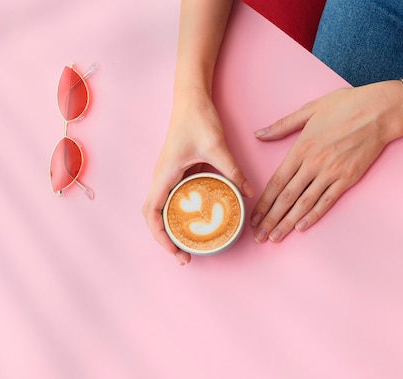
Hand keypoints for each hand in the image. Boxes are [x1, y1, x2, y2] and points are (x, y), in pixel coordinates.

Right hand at [142, 89, 253, 264]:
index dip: (160, 236)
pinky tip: (197, 224)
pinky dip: (180, 216)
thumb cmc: (197, 118)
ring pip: (162, 210)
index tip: (175, 251)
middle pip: (154, 217)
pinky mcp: (176, 172)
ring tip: (190, 247)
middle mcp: (161, 178)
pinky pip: (174, 200)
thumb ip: (232, 169)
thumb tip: (250, 192)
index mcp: (164, 175)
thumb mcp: (217, 146)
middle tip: (185, 257)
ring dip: (171, 230)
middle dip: (166, 240)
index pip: (152, 213)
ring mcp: (168, 176)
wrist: (191, 97)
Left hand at [251, 81, 402, 242]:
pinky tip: (301, 227)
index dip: (263, 202)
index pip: (276, 182)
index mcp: (301, 148)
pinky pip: (327, 201)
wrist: (380, 110)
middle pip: (286, 197)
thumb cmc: (346, 105)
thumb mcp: (310, 109)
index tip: (253, 217)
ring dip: (287, 223)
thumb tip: (258, 134)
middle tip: (259, 236)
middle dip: (270, 219)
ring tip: (275, 237)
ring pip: (304, 203)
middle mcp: (313, 164)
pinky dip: (313, 216)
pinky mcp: (347, 179)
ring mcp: (331, 173)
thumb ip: (282, 125)